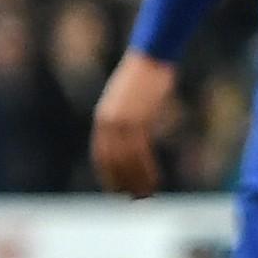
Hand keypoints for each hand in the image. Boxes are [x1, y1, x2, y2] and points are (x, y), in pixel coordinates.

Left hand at [92, 50, 175, 198]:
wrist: (152, 57)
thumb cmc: (147, 76)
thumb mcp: (133, 99)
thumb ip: (131, 116)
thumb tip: (137, 130)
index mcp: (104, 117)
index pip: (102, 155)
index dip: (109, 175)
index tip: (118, 191)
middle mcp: (107, 121)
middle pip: (112, 161)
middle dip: (122, 183)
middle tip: (134, 200)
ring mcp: (120, 120)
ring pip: (125, 160)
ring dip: (136, 181)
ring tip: (147, 195)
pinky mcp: (135, 119)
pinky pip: (139, 152)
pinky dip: (146, 169)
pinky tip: (155, 180)